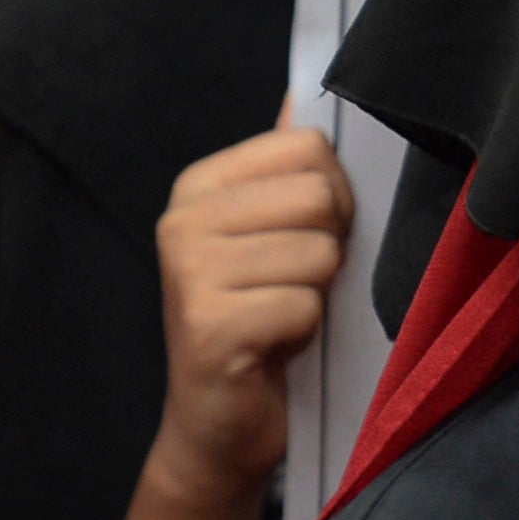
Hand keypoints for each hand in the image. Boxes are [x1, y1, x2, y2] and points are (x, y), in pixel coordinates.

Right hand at [143, 114, 354, 503]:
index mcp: (199, 187)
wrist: (221, 426)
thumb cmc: (263, 324)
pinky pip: (305, 305)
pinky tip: (275, 349)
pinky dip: (305, 334)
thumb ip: (288, 167)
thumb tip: (304, 92)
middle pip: (320, 195)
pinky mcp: (211, 327)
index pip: (309, 147)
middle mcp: (183, 221)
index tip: (309, 238)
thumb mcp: (276, 234)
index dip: (335, 196)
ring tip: (282, 318)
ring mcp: (190, 273)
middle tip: (297, 285)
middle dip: (331, 246)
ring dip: (318, 295)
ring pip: (319, 253)